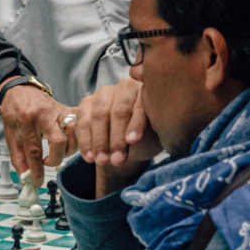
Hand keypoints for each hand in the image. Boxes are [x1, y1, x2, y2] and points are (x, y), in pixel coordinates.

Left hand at [0, 81, 74, 184]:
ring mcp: (60, 111)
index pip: (33, 150)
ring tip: (58, 152)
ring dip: (68, 149)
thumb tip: (24, 175)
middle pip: (59, 142)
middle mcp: (45, 115)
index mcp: (27, 121)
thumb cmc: (14, 110)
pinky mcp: (68, 109)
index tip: (37, 181)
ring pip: (73, 134)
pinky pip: (80, 124)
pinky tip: (71, 141)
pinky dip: (79, 135)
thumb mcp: (9, 133)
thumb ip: (17, 155)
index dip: (37, 170)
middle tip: (48, 162)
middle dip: (56, 158)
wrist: (21, 89)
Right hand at [72, 79, 161, 196]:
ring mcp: (103, 94)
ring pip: (98, 117)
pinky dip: (85, 142)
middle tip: (117, 160)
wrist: (130, 144)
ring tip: (102, 162)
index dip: (135, 124)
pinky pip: (82, 123)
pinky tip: (89, 158)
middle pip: (117, 111)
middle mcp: (124, 87)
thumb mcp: (158, 135)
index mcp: (147, 90)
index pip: (139, 105)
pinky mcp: (86, 104)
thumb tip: (167, 132)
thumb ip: (159, 130)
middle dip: (115, 139)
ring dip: (99, 142)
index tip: (133, 142)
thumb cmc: (149, 138)